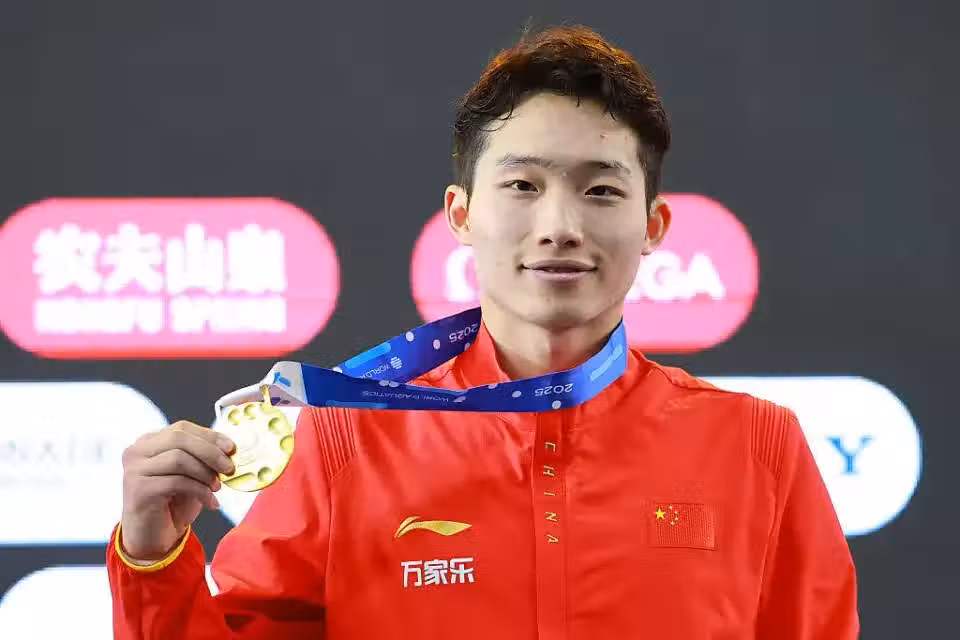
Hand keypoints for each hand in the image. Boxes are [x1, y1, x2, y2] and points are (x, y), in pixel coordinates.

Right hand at [119, 420, 234, 561]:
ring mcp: (134, 470)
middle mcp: (137, 451)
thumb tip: (230, 448)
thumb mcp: (191, 474)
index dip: (210, 436)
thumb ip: (203, 457)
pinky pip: (177, 482)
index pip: (182, 428)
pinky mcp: (138, 489)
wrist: (151, 538)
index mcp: (149, 442)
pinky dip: (200, 491)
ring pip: (179, 459)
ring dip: (205, 473)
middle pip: (179, 438)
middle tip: (229, 468)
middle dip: (210, 452)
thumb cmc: (173, 504)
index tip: (232, 448)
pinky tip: (210, 503)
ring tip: (217, 487)